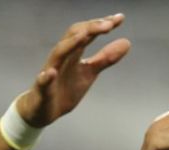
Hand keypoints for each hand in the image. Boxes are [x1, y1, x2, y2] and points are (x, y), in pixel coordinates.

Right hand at [16, 14, 131, 126]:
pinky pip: (42, 82)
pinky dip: (45, 77)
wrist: (44, 110)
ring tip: (84, 36)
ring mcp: (50, 73)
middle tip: (109, 24)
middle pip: (72, 37)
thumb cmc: (65, 88)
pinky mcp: (42, 90)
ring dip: (70, 44)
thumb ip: (106, 58)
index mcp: (73, 53)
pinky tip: (50, 73)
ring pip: (57, 54)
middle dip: (89, 28)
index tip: (120, 18)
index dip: (102, 25)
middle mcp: (61, 58)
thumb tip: (126, 42)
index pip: (86, 33)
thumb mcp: (89, 72)